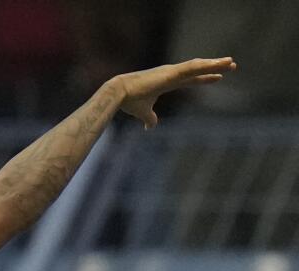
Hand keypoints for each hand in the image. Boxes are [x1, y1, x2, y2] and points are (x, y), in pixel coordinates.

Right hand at [110, 56, 235, 129]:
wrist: (119, 93)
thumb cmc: (129, 101)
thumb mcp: (143, 112)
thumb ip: (149, 118)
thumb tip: (150, 127)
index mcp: (167, 82)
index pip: (190, 79)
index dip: (204, 78)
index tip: (219, 77)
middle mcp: (171, 74)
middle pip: (198, 69)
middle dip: (214, 68)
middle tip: (231, 65)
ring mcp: (172, 72)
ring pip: (198, 66)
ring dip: (215, 64)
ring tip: (231, 63)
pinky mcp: (171, 72)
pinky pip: (193, 67)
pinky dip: (207, 66)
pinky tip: (219, 64)